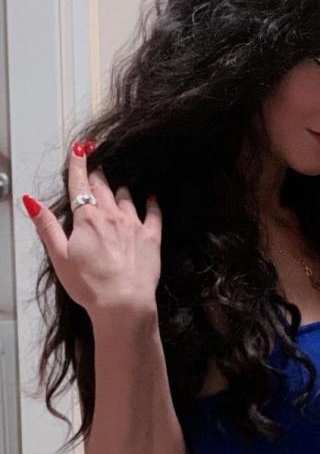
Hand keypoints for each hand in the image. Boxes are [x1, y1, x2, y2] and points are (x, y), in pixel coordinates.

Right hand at [22, 142, 162, 319]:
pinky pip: (153, 214)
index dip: (78, 164)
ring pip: (126, 197)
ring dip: (119, 190)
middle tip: (95, 167)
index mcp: (87, 219)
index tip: (79, 150)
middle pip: (102, 187)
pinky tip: (152, 199)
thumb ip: (47, 226)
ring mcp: (134, 226)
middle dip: (97, 175)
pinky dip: (152, 204)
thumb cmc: (90, 285)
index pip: (79, 183)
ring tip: (117, 186)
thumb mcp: (59, 256)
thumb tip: (32, 201)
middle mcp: (112, 216)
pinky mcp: (151, 239)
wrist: (124, 304)